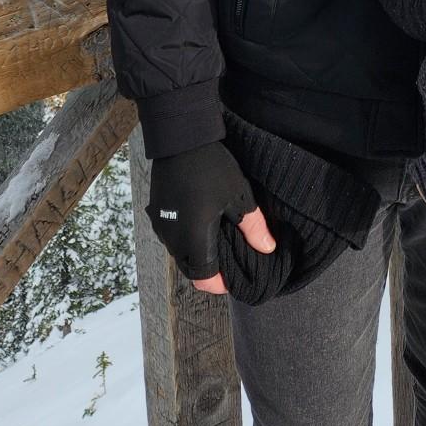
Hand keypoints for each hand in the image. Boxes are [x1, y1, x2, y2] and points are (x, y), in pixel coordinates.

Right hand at [146, 141, 275, 292]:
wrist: (180, 140)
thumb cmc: (212, 168)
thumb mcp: (239, 196)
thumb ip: (253, 227)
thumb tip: (267, 248)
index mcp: (193, 239)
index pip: (203, 279)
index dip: (219, 284)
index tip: (234, 278)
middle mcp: (173, 238)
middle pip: (190, 269)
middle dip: (209, 271)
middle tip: (229, 262)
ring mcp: (161, 226)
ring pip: (180, 253)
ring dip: (197, 254)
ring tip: (218, 242)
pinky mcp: (157, 213)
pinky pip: (172, 237)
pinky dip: (187, 239)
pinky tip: (201, 225)